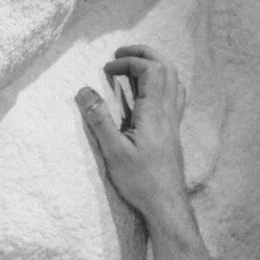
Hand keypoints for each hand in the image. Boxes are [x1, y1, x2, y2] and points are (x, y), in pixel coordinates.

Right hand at [77, 45, 189, 224]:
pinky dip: (162, 83)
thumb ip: (99, 119)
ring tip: (132, 68)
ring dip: (155, 66)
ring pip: (174, 81)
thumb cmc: (141, 182)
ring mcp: (174, 122)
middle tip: (121, 54)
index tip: (107, 68)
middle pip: (167, 68)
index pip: (151, 70)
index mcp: (154, 113)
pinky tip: (147, 93)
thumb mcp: (113, 152)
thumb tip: (83, 91)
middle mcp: (169, 113)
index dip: (129, 61)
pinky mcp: (174, 132)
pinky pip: (175, 96)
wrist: (167, 205)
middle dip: (145, 54)